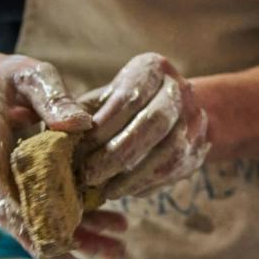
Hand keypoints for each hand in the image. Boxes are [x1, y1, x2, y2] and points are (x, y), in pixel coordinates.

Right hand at [0, 54, 125, 258]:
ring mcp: (5, 186)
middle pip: (15, 218)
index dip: (17, 217)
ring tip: (116, 252)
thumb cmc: (5, 79)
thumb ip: (52, 96)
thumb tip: (80, 125)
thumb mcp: (29, 74)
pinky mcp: (22, 188)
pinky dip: (78, 221)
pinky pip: (47, 209)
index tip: (42, 242)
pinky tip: (113, 230)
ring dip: (74, 238)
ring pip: (35, 220)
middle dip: (48, 246)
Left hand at [76, 52, 211, 200]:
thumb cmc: (123, 104)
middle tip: (89, 174)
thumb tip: (58, 135)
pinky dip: (148, 184)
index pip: (130, 97)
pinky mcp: (201, 147)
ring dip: (135, 175)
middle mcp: (180, 90)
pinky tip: (125, 190)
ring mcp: (196, 119)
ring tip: (106, 190)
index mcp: (153, 68)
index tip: (79, 148)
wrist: (173, 108)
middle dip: (119, 153)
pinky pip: (176, 170)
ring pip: (170, 151)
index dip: (104, 125)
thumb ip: (82, 113)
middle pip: (155, 123)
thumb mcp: (103, 97)